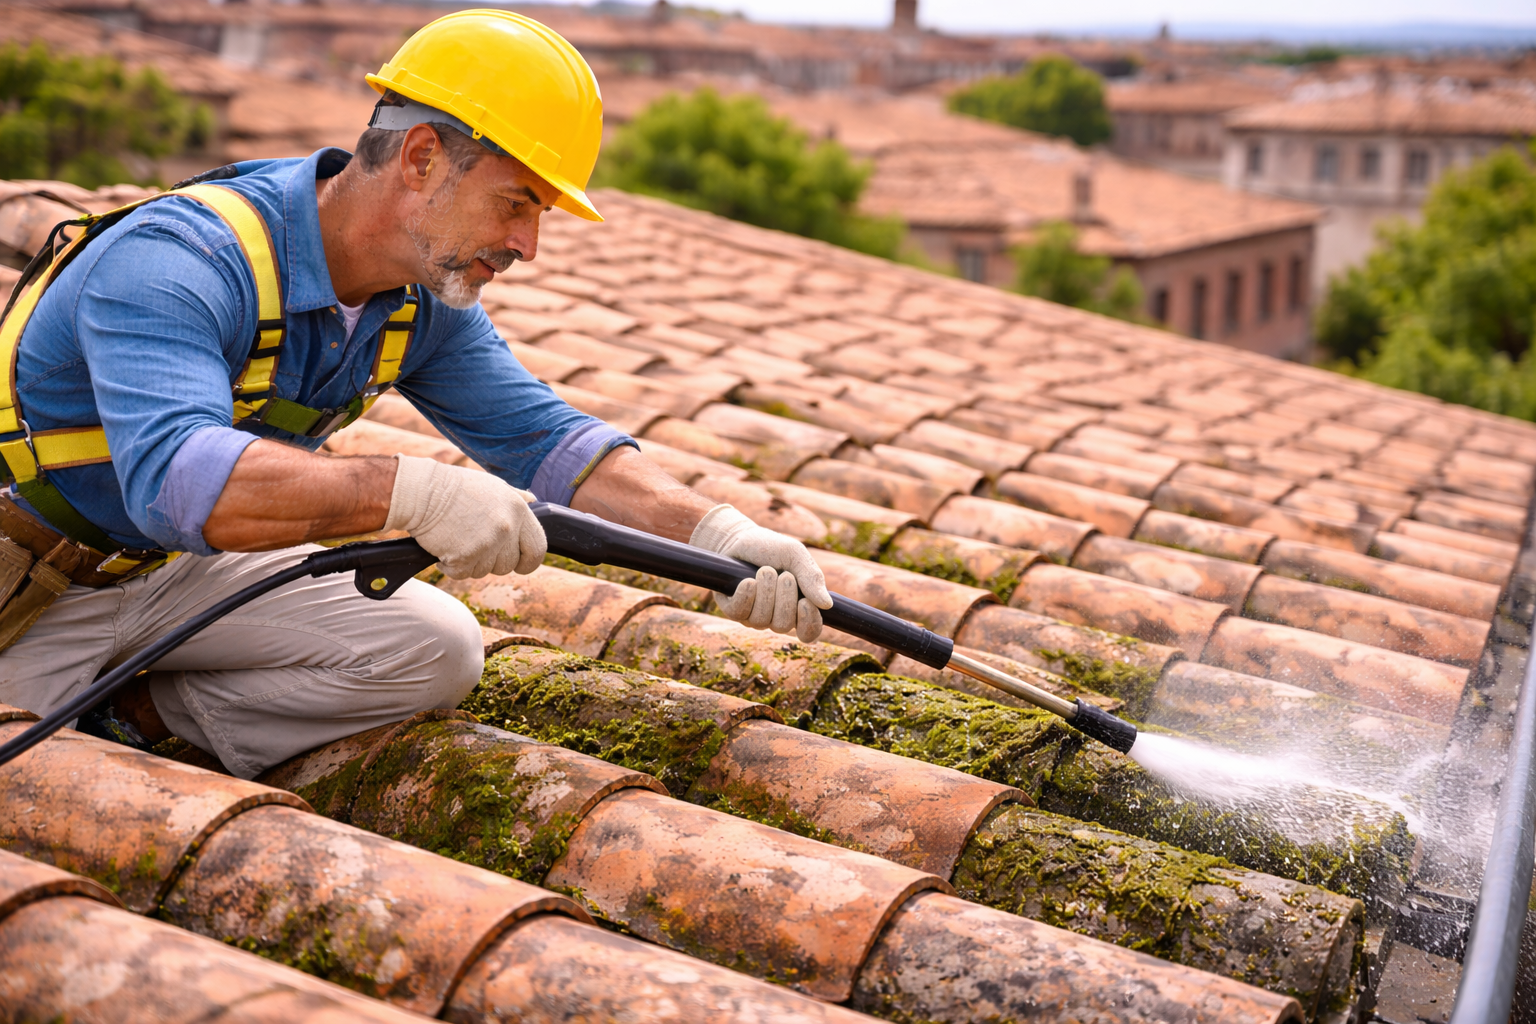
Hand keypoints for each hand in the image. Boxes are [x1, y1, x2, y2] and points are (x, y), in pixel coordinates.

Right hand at [385, 455, 545, 578]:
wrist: (421, 491)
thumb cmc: (455, 487)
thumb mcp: (492, 486)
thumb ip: (516, 497)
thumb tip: (534, 501)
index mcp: (518, 510)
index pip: (538, 548)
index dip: (529, 561)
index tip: (520, 565)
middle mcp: (507, 527)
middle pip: (509, 564)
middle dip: (493, 562)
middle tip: (474, 546)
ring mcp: (487, 543)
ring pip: (485, 571)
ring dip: (470, 562)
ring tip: (457, 540)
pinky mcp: (465, 556)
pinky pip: (462, 574)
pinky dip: (450, 567)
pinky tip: (444, 548)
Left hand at [690, 504, 832, 641]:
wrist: (740, 538)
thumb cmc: (772, 549)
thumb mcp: (796, 556)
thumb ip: (812, 578)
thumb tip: (827, 605)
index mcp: (797, 608)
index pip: (808, 633)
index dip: (809, 623)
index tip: (805, 603)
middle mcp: (776, 617)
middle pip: (784, 626)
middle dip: (784, 598)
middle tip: (783, 574)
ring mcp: (753, 616)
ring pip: (761, 620)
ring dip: (765, 591)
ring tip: (764, 570)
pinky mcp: (733, 611)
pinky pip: (740, 614)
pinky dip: (746, 595)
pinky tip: (748, 581)